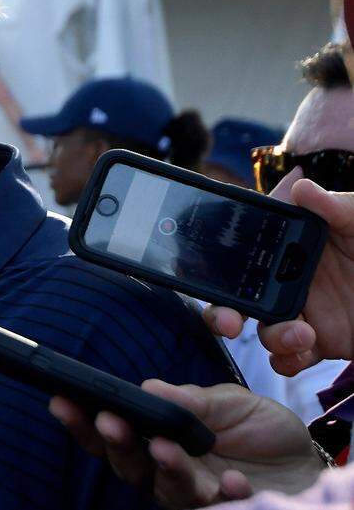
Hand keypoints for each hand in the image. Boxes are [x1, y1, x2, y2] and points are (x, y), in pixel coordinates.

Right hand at [50, 380, 320, 508]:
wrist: (304, 462)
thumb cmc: (257, 429)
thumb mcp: (228, 401)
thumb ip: (191, 399)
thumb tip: (149, 388)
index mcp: (156, 437)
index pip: (111, 431)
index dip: (83, 420)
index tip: (63, 401)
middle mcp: (164, 469)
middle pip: (125, 464)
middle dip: (114, 443)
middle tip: (109, 422)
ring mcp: (191, 493)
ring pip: (163, 488)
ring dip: (163, 468)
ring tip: (165, 449)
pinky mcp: (222, 508)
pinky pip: (215, 506)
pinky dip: (222, 494)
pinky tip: (231, 481)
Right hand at [201, 174, 353, 375]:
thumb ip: (335, 207)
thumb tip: (300, 187)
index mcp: (295, 247)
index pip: (246, 253)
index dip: (221, 263)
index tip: (212, 273)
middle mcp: (290, 280)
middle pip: (240, 299)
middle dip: (224, 314)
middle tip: (229, 323)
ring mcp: (304, 313)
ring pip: (263, 331)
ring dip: (271, 337)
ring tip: (301, 335)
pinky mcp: (320, 343)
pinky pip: (288, 356)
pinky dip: (288, 359)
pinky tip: (304, 351)